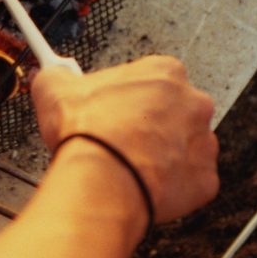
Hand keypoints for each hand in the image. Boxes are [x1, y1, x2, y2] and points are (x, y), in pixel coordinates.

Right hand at [30, 55, 219, 223]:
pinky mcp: (205, 179)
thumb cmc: (88, 134)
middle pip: (173, 111)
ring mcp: (203, 143)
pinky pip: (189, 181)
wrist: (102, 182)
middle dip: (149, 125)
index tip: (112, 108)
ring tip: (128, 165)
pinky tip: (143, 184)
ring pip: (183, 146)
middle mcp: (192, 103)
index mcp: (163, 72)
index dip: (127, 96)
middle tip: (119, 138)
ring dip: (162, 154)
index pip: (150, 78)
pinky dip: (170, 185)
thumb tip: (51, 76)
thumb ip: (57, 75)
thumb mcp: (54, 89)